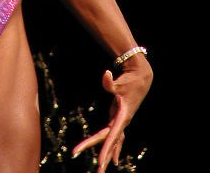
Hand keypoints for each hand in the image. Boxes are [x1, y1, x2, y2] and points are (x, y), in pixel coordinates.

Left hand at [71, 56, 152, 171]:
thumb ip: (110, 82)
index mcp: (122, 116)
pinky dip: (113, 148)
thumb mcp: (120, 82)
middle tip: (97, 172)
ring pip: (112, 141)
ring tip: (101, 171)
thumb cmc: (130, 79)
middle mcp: (122, 122)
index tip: (100, 163)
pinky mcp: (119, 117)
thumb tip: (106, 74)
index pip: (112, 136)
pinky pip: (116, 137)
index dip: (106, 150)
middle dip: (102, 156)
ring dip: (107, 155)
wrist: (141, 77)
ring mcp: (121, 121)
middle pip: (108, 140)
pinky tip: (113, 160)